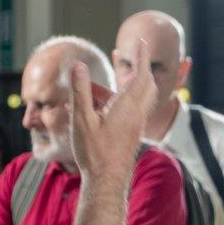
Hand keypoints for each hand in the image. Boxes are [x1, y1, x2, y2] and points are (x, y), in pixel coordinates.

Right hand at [71, 38, 153, 181]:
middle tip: (132, 57)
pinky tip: (96, 106)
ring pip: (138, 98)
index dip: (142, 57)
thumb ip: (80, 92)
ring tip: (100, 83)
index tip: (142, 42)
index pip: (140, 75)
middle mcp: (136, 114)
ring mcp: (135, 125)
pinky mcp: (130, 134)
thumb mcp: (82, 120)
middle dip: (140, 68)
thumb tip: (77, 65)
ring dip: (126, 85)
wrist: (107, 182)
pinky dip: (120, 100)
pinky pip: (130, 110)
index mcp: (127, 107)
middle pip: (146, 85)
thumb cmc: (95, 153)